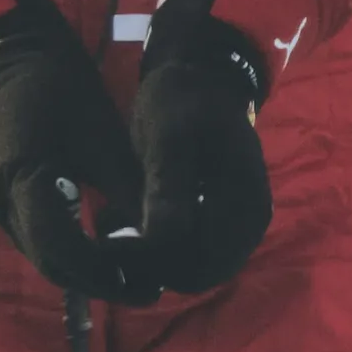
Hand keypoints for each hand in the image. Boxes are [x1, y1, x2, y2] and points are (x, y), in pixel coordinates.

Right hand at [0, 0, 146, 301]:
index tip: (142, 281)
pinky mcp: (12, 209)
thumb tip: (165, 238)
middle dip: (101, 282)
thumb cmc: (63, 93)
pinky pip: (43, 245)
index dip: (101, 270)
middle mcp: (5, 202)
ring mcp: (3, 209)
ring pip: (47, 259)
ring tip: (140, 283)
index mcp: (24, 177)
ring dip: (90, 276)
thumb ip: (129, 189)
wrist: (18, 68)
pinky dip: (78, 259)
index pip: (59, 244)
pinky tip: (115, 261)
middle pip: (52, 262)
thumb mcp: (103, 138)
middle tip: (150, 292)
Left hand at [127, 0, 273, 296]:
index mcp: (243, 206)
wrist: (199, 76)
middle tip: (103, 241)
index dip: (152, 266)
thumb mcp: (168, 136)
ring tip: (111, 230)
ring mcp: (236, 225)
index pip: (199, 267)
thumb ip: (167, 188)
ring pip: (190, 267)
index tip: (107, 243)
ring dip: (151, 261)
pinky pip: (188, 250)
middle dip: (150, 267)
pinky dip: (156, 248)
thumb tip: (160, 242)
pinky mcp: (217, 219)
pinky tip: (124, 223)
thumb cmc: (184, 99)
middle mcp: (247, 226)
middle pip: (196, 274)